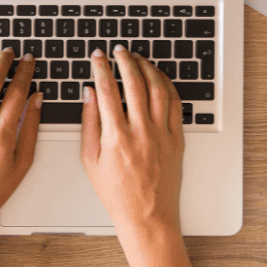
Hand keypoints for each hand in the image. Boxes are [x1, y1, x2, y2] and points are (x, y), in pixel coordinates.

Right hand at [81, 45, 184, 234]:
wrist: (147, 215)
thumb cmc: (117, 193)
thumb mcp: (90, 160)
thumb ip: (89, 123)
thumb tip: (90, 94)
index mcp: (116, 137)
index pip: (107, 90)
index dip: (101, 68)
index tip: (98, 57)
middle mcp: (141, 132)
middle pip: (134, 83)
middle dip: (125, 61)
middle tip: (118, 51)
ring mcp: (162, 134)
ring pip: (158, 89)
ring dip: (147, 68)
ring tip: (138, 59)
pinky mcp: (177, 139)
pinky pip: (175, 104)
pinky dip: (167, 85)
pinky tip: (158, 78)